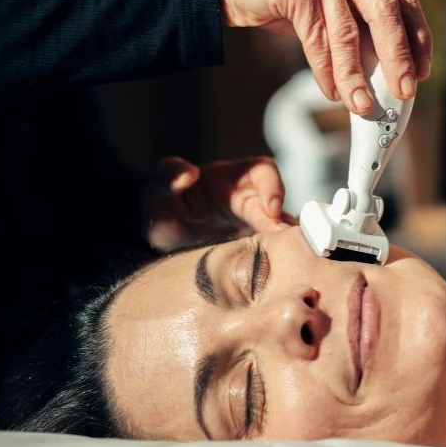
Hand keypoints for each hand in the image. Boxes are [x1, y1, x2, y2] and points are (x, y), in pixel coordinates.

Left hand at [144, 156, 297, 251]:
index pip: (262, 172)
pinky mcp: (254, 249)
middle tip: (283, 245)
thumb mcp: (158, 192)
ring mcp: (254, 226)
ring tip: (287, 262)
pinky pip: (274, 251)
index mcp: (231, 179)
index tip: (272, 210)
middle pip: (280, 207)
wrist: (163, 238)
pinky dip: (280, 259)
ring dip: (286, 243)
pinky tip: (277, 274)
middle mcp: (249, 200)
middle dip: (285, 224)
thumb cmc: (165, 207)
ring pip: (282, 230)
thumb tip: (188, 174)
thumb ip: (170, 176)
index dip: (273, 186)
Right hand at [219, 0, 432, 115]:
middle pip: (384, 11)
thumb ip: (355, 20)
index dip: (416, 36)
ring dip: (357, 75)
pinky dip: (326, 71)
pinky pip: (318, 38)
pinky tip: (333, 90)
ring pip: (348, 32)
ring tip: (362, 104)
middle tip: (404, 90)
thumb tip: (385, 67)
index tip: (422, 68)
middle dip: (397, 57)